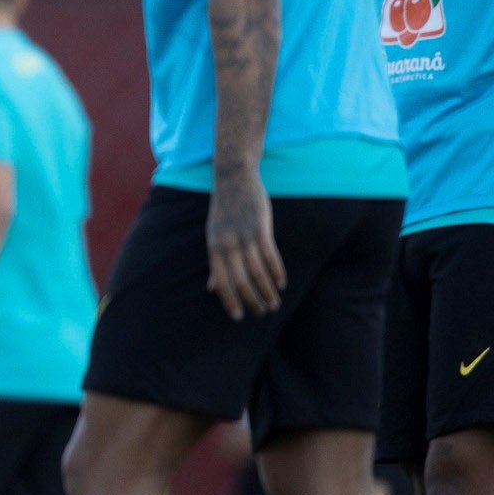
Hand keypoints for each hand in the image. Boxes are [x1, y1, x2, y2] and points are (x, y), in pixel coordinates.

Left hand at [207, 170, 285, 319]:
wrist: (233, 178)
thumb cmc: (224, 209)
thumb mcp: (214, 235)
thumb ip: (216, 262)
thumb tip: (212, 287)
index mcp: (214, 248)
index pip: (221, 281)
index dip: (230, 300)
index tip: (238, 316)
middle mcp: (227, 245)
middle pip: (239, 280)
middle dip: (251, 300)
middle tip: (262, 313)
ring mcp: (244, 236)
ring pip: (256, 271)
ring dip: (267, 290)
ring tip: (274, 303)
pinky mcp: (260, 228)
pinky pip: (270, 256)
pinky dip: (276, 272)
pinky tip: (281, 284)